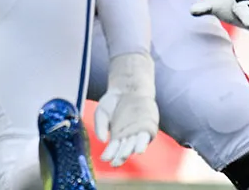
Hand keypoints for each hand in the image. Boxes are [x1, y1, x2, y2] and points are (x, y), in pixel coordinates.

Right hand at [94, 52, 157, 166]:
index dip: (109, 155)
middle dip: (121, 156)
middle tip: (117, 161)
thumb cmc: (112, 102)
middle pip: (124, 150)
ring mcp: (137, 131)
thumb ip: (100, 126)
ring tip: (130, 155)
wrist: (127, 88)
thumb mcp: (101, 112)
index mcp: (115, 136)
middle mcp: (127, 137)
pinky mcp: (148, 125)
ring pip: (136, 144)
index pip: (112, 150)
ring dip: (133, 150)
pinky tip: (140, 149)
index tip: (105, 158)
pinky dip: (144, 142)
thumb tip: (102, 140)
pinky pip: (146, 135)